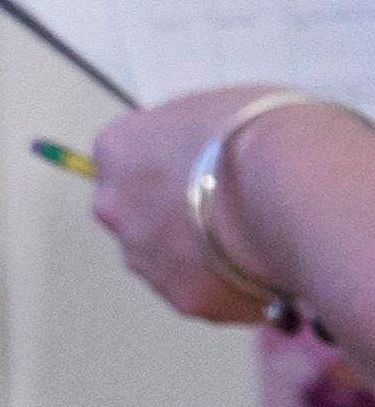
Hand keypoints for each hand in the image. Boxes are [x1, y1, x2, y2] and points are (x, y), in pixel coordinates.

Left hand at [89, 84, 301, 324]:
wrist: (292, 188)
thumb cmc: (261, 132)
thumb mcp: (214, 108)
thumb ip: (189, 137)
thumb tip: (201, 153)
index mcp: (118, 149)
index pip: (129, 160)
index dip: (172, 167)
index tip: (207, 171)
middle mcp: (115, 206)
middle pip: (140, 214)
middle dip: (178, 217)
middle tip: (231, 213)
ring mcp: (145, 257)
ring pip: (167, 259)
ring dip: (202, 256)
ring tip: (257, 244)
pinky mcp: (183, 298)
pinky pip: (206, 293)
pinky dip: (232, 287)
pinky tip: (268, 271)